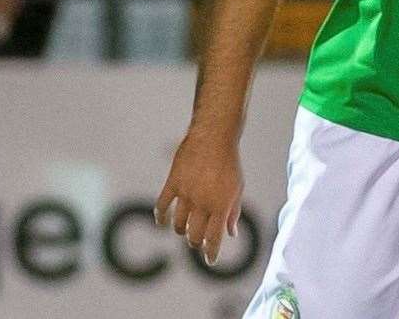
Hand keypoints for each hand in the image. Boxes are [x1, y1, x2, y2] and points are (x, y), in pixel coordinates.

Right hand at [154, 129, 243, 264]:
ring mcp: (186, 193)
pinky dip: (160, 216)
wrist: (214, 136)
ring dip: (181, 231)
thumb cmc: (229, 162)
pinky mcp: (173, 182)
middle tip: (196, 242)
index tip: (210, 261)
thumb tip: (231, 233)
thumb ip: (233, 212)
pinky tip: (162, 221)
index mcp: (221, 205)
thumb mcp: (238, 187)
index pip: (214, 238)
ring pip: (178, 224)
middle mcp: (203, 202)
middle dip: (195, 243)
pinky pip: (162, 205)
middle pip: (194, 235)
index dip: (211, 253)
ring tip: (184, 229)